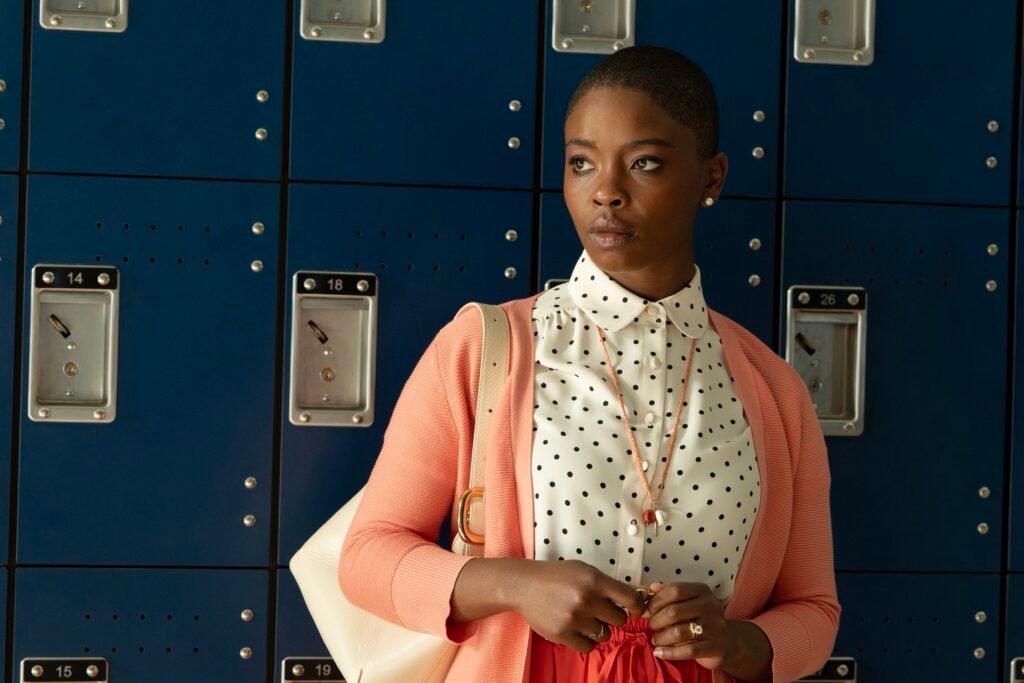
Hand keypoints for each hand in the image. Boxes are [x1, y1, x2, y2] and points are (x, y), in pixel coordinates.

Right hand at [512, 560, 645, 651]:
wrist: (524, 585)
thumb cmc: (556, 576)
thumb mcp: (584, 570)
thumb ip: (607, 584)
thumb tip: (633, 598)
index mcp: (595, 580)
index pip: (631, 599)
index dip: (638, 607)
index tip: (636, 610)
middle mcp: (587, 599)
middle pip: (619, 620)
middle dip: (612, 616)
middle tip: (600, 611)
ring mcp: (575, 619)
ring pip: (604, 635)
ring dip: (598, 629)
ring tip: (584, 619)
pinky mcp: (563, 634)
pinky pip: (588, 647)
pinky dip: (585, 640)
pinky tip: (577, 629)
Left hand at [645, 581, 732, 668]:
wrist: (727, 642)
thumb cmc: (700, 619)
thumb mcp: (687, 602)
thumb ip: (669, 594)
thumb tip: (651, 588)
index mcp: (701, 591)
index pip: (675, 590)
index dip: (656, 600)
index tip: (647, 610)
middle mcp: (710, 605)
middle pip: (673, 611)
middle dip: (656, 621)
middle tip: (651, 626)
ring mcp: (714, 626)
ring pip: (678, 632)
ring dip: (661, 637)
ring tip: (655, 640)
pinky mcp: (715, 646)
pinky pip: (688, 650)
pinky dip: (669, 652)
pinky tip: (659, 652)